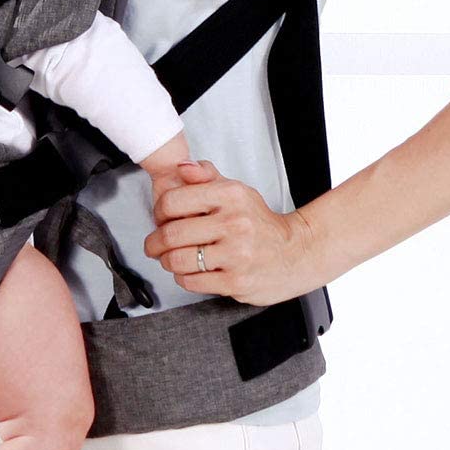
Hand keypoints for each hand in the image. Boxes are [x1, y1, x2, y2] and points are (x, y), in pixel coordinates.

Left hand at [141, 158, 318, 307]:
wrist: (296, 253)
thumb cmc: (259, 223)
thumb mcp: (236, 191)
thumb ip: (206, 176)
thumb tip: (181, 168)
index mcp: (231, 195)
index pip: (173, 201)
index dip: (158, 211)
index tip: (159, 218)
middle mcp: (234, 223)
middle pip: (171, 233)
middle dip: (155, 242)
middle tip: (154, 245)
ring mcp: (236, 254)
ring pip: (178, 260)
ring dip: (167, 261)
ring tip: (170, 258)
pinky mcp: (235, 281)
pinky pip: (192, 281)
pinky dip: (183, 277)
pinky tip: (189, 271)